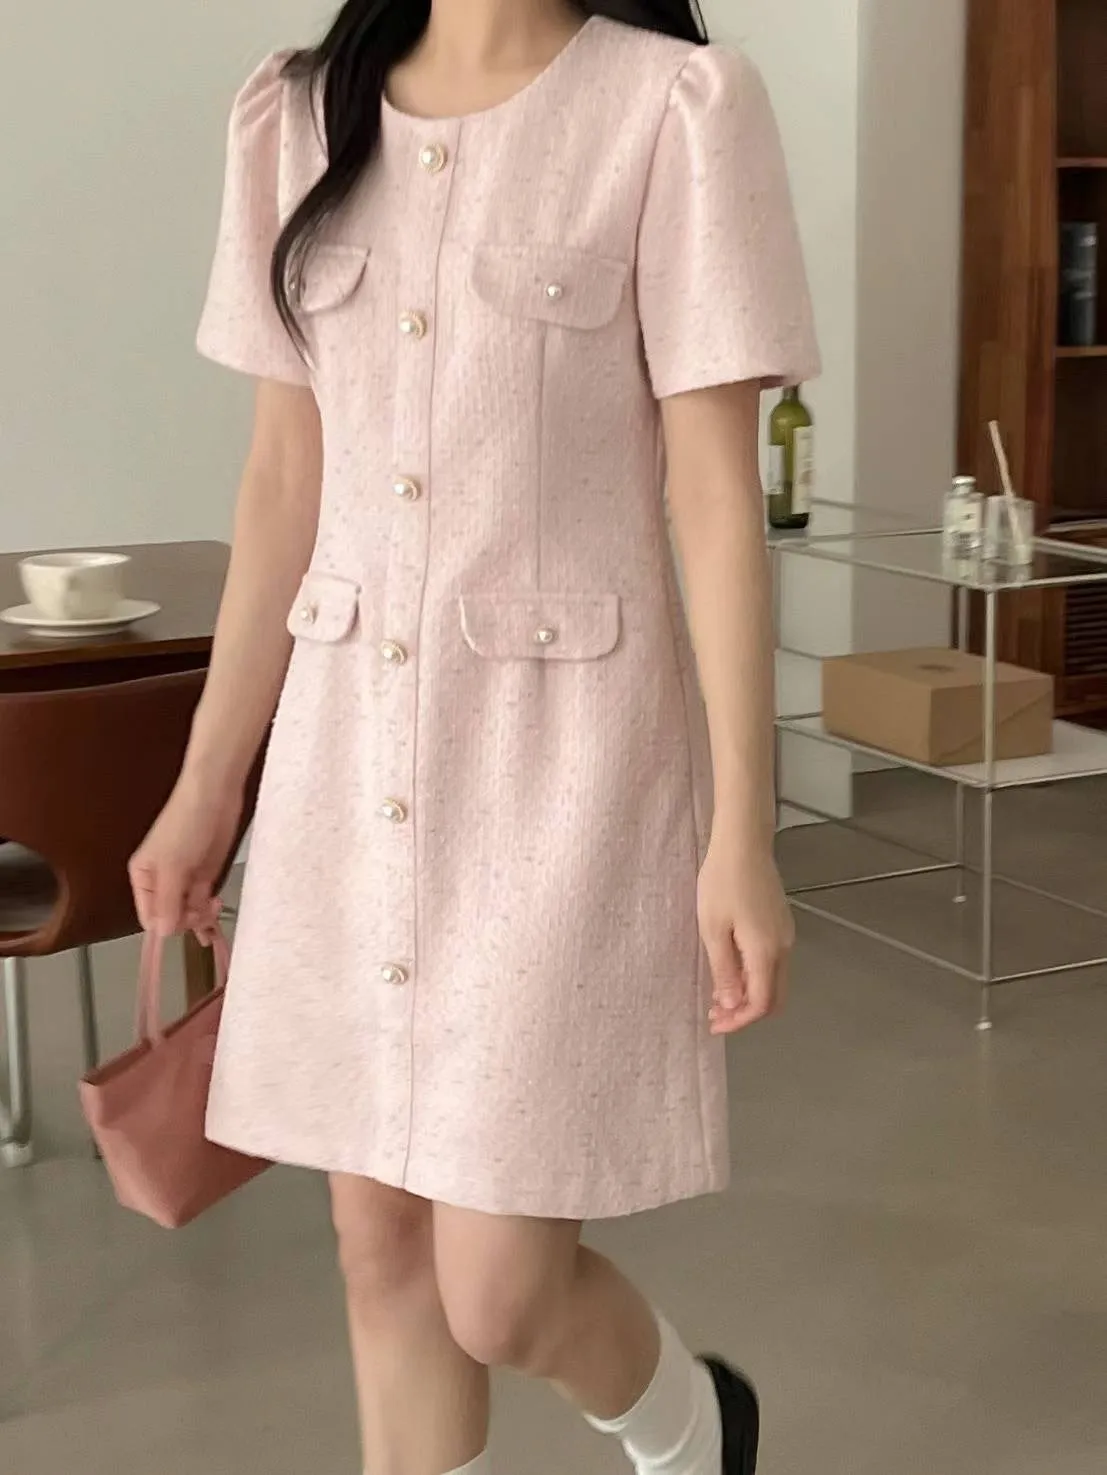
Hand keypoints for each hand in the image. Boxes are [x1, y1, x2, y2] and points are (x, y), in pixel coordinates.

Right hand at [129, 775, 243, 936]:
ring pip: (189, 912)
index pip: (149, 916)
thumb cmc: (186, 825)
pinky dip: (210, 911)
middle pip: (170, 917)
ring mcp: (185, 879)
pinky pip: (204, 902)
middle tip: (206, 910)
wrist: (215, 795)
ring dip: (201, 918)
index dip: (167, 924)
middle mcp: (161, 881)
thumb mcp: (173, 866)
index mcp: (143, 877)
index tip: (187, 920)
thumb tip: (163, 932)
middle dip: (187, 920)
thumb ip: (169, 901)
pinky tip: (217, 913)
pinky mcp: (205, 874)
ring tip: (215, 908)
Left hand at [698, 835, 793, 1034]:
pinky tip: (731, 971)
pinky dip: (754, 977)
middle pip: (774, 998)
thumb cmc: (723, 882)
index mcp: (766, 951)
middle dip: (746, 1013)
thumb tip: (733, 1005)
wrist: (743, 843)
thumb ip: (725, 970)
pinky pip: (773, 963)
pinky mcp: (781, 924)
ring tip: (718, 996)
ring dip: (750, 995)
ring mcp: (786, 934)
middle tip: (717, 1015)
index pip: (761, 1003)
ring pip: (775, 981)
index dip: (739, 1021)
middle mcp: (783, 947)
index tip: (714, 1023)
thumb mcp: (713, 928)